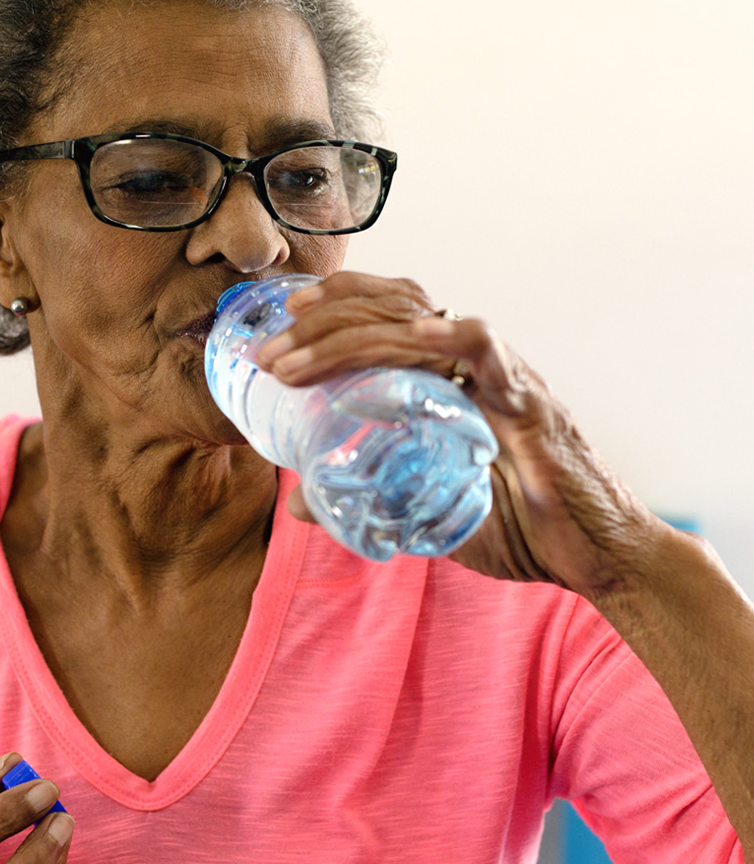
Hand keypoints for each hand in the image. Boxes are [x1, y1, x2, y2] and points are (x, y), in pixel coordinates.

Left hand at [256, 271, 668, 598]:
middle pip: (392, 308)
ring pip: (420, 324)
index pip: (389, 314)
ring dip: (350, 336)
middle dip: (323, 322)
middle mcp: (471, 363)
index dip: (337, 305)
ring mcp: (500, 375)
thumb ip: (367, 499)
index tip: (284, 319)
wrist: (592, 558)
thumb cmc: (515, 526)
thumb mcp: (424, 510)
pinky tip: (413, 338)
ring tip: (294, 363)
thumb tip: (298, 504)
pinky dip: (451, 338)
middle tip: (271, 351)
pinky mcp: (530, 402)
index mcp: (448, 376)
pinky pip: (490, 352)